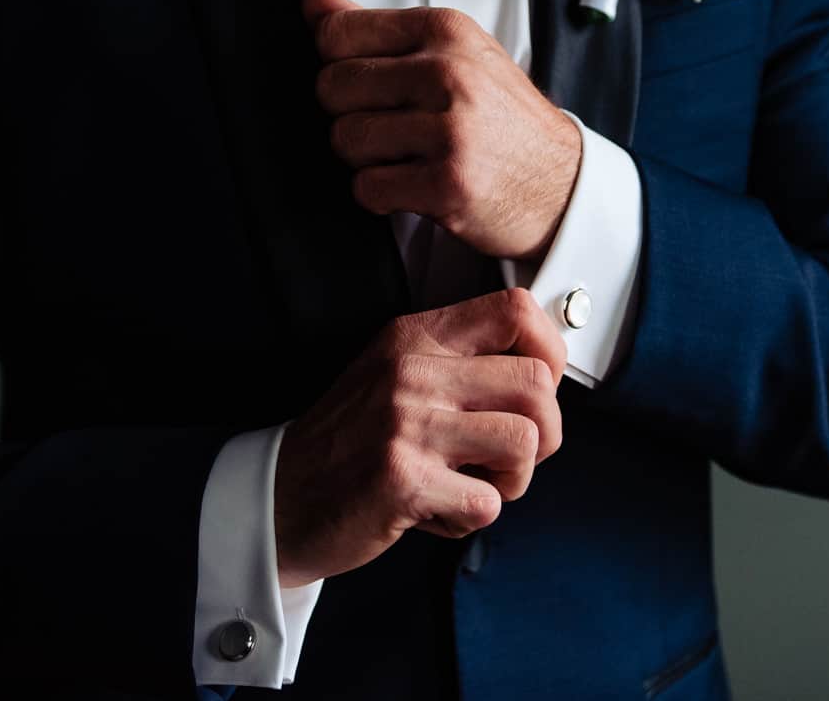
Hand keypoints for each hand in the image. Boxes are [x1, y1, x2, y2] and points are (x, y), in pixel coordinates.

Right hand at [272, 287, 568, 586]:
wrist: (279, 496)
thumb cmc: (348, 441)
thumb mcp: (394, 374)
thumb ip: (458, 363)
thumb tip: (544, 373)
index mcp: (415, 337)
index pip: (516, 310)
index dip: (549, 352)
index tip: (538, 390)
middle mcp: (412, 372)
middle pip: (536, 384)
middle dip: (544, 433)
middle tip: (509, 457)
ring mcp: (406, 424)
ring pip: (524, 442)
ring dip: (512, 480)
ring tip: (473, 484)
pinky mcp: (403, 479)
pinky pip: (488, 502)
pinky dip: (471, 518)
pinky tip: (438, 510)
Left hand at [303, 0, 582, 262]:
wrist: (563, 185)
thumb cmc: (502, 119)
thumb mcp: (453, 55)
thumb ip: (378, 29)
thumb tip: (313, 0)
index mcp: (446, 30)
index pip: (337, 32)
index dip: (337, 64)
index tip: (367, 84)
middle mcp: (449, 72)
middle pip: (332, 87)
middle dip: (348, 114)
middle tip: (388, 127)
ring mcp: (450, 129)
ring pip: (344, 139)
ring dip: (364, 159)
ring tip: (404, 158)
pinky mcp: (448, 184)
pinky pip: (368, 188)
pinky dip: (381, 195)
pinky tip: (414, 187)